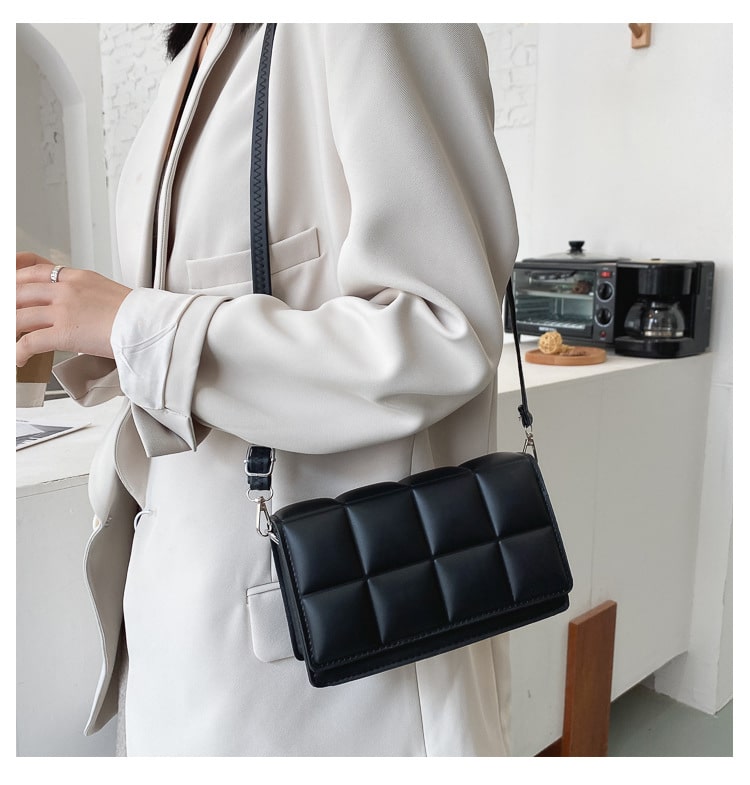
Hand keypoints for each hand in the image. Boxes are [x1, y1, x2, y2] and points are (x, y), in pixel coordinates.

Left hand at [16, 253, 131, 366]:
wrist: (149, 325)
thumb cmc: (138, 314)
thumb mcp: (109, 292)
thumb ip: (88, 294)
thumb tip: (81, 307)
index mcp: (79, 277)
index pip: (36, 268)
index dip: (15, 275)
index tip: (10, 281)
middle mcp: (67, 289)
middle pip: (20, 291)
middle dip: (10, 305)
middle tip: (10, 316)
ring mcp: (64, 310)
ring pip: (19, 316)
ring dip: (10, 330)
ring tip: (10, 339)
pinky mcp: (64, 332)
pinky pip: (30, 341)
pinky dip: (18, 351)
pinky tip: (19, 358)